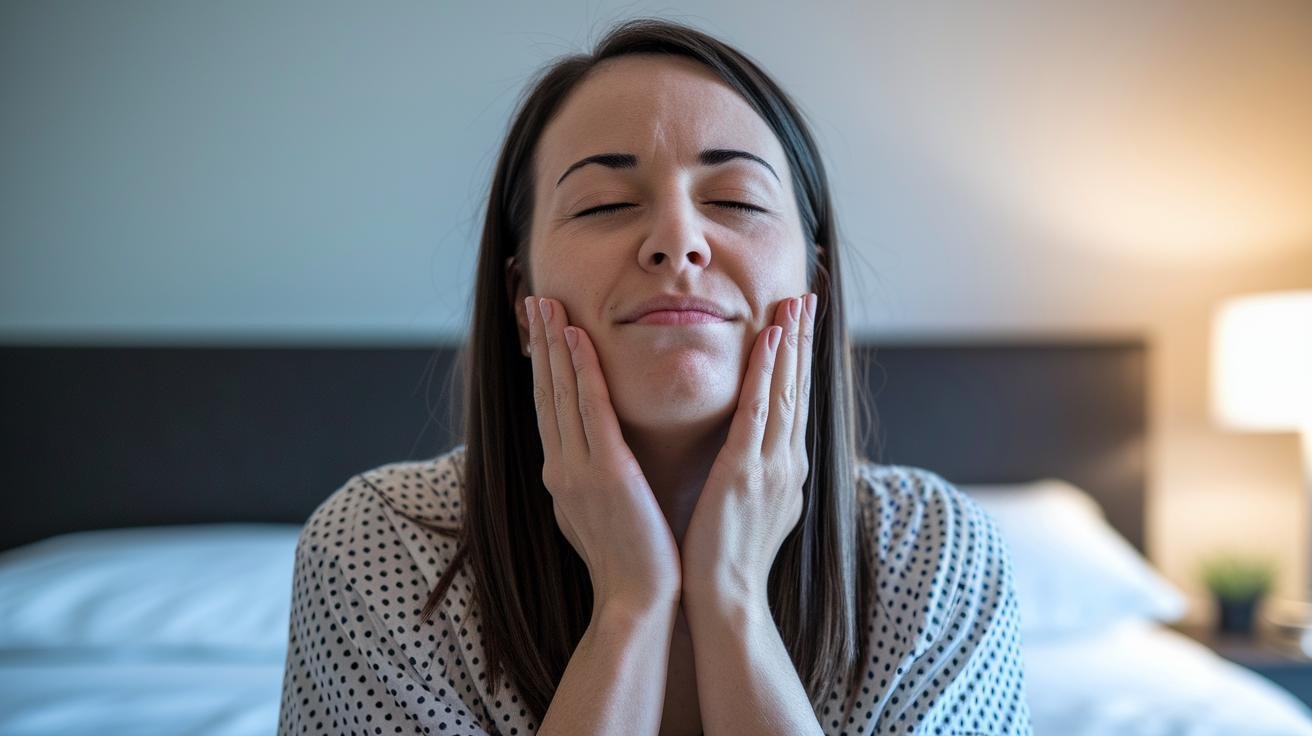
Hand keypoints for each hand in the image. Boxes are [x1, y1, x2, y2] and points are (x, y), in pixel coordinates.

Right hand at [525, 295, 682, 610]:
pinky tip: (575, 339)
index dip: (542, 366)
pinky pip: (590, 410)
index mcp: (561, 476)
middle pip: (546, 392)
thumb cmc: (629, 562)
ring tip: (546, 304)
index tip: (539, 330)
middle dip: (538, 344)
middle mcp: (560, 467)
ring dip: (552, 345)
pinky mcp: (605, 472)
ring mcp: (578, 469)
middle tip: (533, 300)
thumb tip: (589, 460)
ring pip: (561, 393)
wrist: (637, 601)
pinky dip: (580, 372)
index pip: (549, 408)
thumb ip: (592, 481)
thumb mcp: (599, 514)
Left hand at [679, 292, 816, 610]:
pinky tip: (770, 341)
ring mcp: (772, 465)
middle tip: (807, 297)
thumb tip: (755, 454)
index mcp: (785, 468)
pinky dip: (767, 373)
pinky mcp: (747, 471)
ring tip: (795, 303)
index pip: (792, 402)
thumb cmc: (728, 557)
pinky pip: (759, 411)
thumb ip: (757, 474)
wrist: (725, 597)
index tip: (800, 323)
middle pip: (797, 388)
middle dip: (803, 341)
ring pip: (784, 390)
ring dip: (790, 344)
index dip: (798, 360)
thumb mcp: (752, 507)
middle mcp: (787, 461)